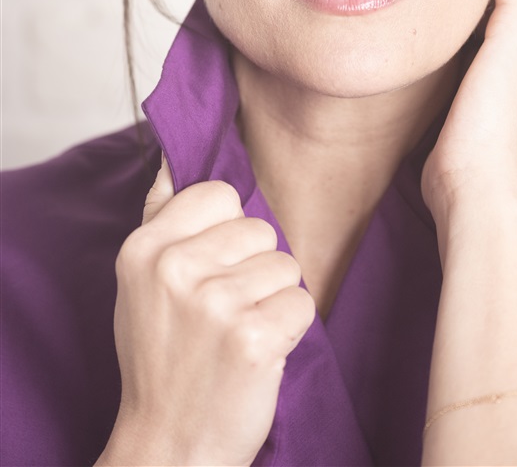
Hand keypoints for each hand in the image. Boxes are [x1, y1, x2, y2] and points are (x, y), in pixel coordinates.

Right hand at [98, 158, 315, 466]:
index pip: (221, 193)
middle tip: (223, 313)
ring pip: (286, 265)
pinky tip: (258, 353)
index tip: (211, 268)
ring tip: (238, 334)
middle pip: (261, 228)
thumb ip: (161, 215)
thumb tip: (173, 152)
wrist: (169, 447)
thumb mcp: (140, 282)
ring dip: (273, 300)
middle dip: (254, 268)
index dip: (228, 231)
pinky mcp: (253, 337)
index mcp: (143, 249)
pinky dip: (290, 329)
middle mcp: (174, 268)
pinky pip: (303, 302)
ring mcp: (214, 303)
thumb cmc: (161, 358)